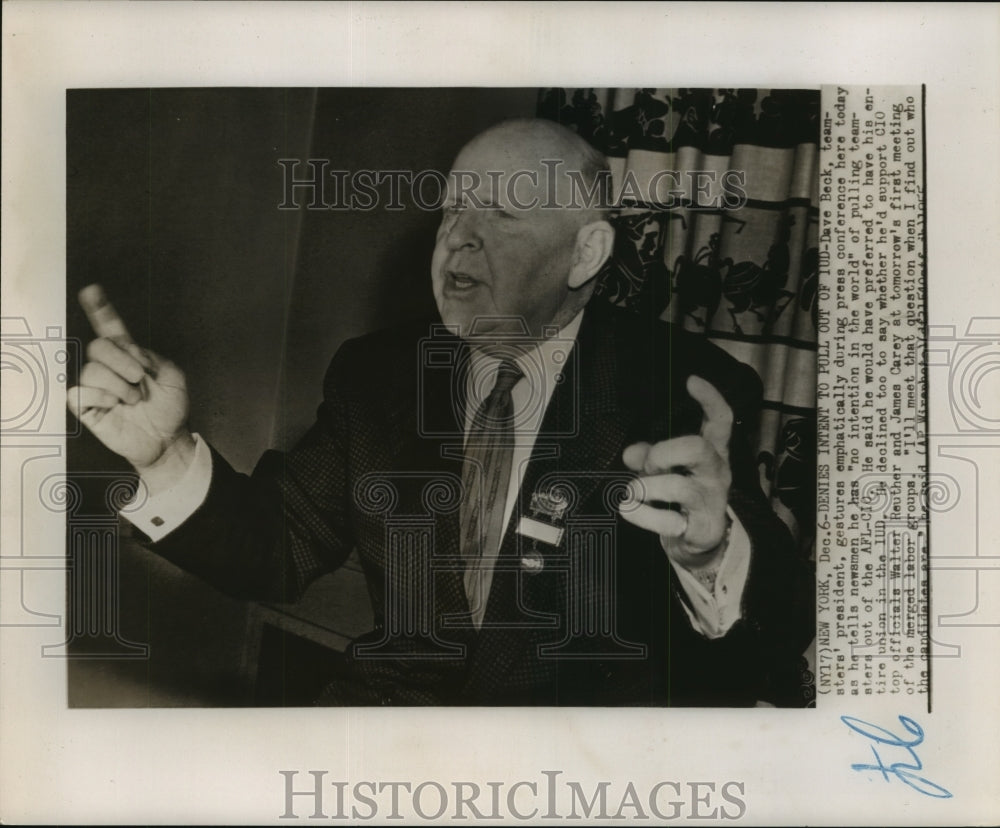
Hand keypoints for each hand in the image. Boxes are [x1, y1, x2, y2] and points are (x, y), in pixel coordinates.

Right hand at [67, 285, 193, 490]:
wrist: (167, 439)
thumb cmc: (170, 409)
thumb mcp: (172, 377)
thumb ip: (152, 358)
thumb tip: (130, 350)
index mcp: (130, 356)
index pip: (111, 328)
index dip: (101, 309)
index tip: (92, 291)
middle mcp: (110, 367)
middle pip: (98, 346)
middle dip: (122, 362)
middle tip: (140, 379)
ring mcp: (96, 387)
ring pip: (91, 370)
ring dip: (119, 386)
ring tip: (134, 399)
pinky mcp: (87, 406)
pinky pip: (79, 392)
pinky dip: (102, 397)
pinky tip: (116, 405)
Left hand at [619, 375, 733, 567]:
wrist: (701, 542)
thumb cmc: (683, 499)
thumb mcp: (666, 470)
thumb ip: (648, 456)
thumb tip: (630, 453)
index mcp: (711, 452)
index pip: (720, 420)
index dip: (710, 399)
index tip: (692, 381)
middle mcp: (716, 473)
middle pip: (697, 448)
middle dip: (662, 453)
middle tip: (649, 467)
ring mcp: (711, 501)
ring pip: (679, 487)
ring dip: (646, 488)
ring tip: (635, 493)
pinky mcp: (701, 528)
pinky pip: (668, 520)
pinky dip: (641, 515)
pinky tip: (630, 511)